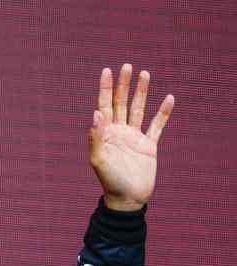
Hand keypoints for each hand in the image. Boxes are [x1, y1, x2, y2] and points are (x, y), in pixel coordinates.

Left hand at [89, 64, 173, 210]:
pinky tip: (169, 98)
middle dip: (123, 85)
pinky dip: (163, 112)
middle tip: (127, 66)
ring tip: (145, 74)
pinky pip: (157, 125)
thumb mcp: (98, 160)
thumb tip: (96, 113)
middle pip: (121, 103)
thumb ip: (97, 137)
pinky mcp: (148, 145)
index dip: (105, 89)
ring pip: (138, 109)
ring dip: (141, 92)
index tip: (107, 71)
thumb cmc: (109, 181)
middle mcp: (119, 132)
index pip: (104, 106)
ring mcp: (134, 137)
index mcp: (105, 134)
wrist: (127, 199)